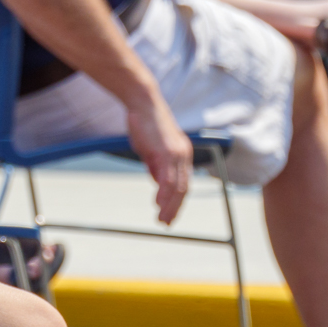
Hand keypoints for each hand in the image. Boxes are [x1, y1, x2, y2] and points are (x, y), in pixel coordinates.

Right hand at [125, 96, 194, 224]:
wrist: (142, 103)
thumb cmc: (144, 123)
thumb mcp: (151, 149)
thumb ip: (156, 166)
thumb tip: (158, 182)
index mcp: (183, 155)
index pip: (184, 184)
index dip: (177, 201)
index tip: (169, 214)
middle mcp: (184, 156)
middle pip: (184, 189)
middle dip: (175, 208)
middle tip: (166, 223)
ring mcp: (177, 154)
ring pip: (177, 187)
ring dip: (170, 206)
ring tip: (162, 219)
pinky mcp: (167, 152)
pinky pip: (168, 178)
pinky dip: (164, 193)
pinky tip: (158, 204)